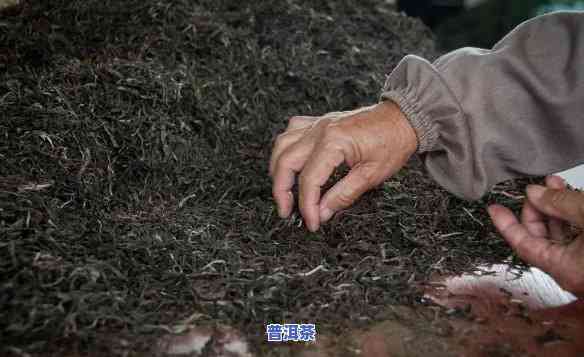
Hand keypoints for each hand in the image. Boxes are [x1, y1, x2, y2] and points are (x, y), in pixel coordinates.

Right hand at [270, 101, 417, 231]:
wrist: (403, 119)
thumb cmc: (393, 143)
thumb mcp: (372, 175)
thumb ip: (344, 195)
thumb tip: (322, 212)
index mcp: (334, 142)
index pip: (310, 180)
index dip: (307, 205)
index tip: (312, 222)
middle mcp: (320, 130)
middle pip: (286, 161)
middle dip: (281, 190)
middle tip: (286, 212)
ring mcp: (317, 123)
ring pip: (282, 144)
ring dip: (278, 169)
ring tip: (283, 191)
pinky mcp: (320, 122)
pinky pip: (292, 131)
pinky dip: (286, 148)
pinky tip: (291, 161)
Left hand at [488, 176, 583, 296]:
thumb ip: (559, 203)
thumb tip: (534, 193)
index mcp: (565, 270)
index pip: (523, 245)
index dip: (506, 224)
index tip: (493, 209)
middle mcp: (574, 273)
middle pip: (540, 239)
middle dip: (535, 209)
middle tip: (536, 189)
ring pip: (561, 236)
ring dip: (556, 209)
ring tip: (554, 185)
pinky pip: (576, 237)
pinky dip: (571, 217)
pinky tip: (571, 198)